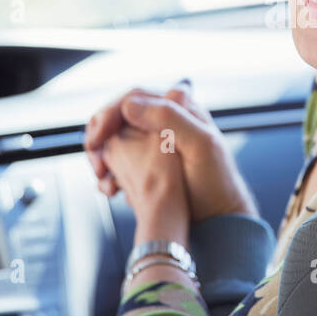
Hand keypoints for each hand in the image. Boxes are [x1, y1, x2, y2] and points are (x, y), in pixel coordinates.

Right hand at [84, 80, 259, 222]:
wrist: (221, 219)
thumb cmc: (217, 182)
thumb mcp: (200, 145)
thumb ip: (169, 119)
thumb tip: (130, 104)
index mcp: (179, 108)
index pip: (135, 96)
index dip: (111, 111)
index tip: (98, 135)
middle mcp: (165, 121)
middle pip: (120, 116)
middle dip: (101, 134)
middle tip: (95, 157)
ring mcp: (155, 143)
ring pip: (116, 139)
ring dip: (102, 155)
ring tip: (102, 175)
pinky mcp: (149, 165)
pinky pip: (120, 161)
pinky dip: (109, 172)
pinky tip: (111, 188)